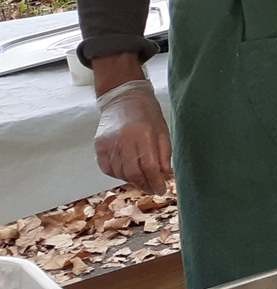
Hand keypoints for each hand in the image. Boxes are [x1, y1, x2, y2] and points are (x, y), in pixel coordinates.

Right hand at [93, 79, 171, 193]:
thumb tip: (165, 176)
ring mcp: (108, 143)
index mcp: (143, 135)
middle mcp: (123, 140)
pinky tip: (128, 172)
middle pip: (133, 173)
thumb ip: (165, 154)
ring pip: (120, 173)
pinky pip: (107, 168)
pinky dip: (118, 174)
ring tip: (143, 180)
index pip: (149, 167)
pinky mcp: (98, 146)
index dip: (156, 182)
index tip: (161, 190)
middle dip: (144, 185)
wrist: (123, 98)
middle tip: (153, 189)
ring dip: (132, 181)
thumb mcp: (163, 131)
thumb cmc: (148, 114)